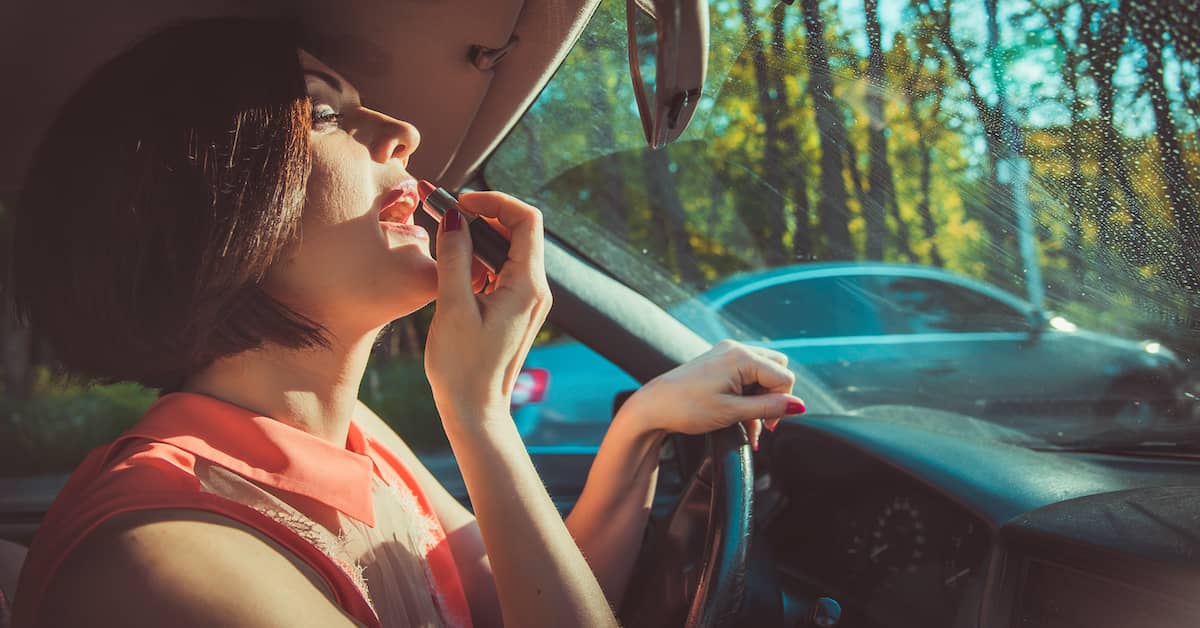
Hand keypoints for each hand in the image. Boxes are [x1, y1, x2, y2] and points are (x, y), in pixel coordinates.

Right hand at [424, 191, 551, 427]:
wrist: (475, 411)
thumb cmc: (462, 367)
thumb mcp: (453, 308)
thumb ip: (455, 259)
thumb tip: (455, 217)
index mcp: (528, 285)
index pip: (526, 220)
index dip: (494, 201)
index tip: (460, 203)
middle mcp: (536, 289)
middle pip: (517, 231)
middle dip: (481, 216)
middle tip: (443, 215)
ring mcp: (528, 300)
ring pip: (508, 250)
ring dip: (477, 238)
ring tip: (444, 241)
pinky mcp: (515, 309)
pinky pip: (502, 270)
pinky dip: (479, 260)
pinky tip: (455, 272)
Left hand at [616, 340, 806, 449]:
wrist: (653, 407)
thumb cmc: (687, 408)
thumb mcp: (733, 412)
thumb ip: (769, 408)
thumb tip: (799, 406)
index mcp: (742, 357)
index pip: (784, 377)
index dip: (782, 403)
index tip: (768, 426)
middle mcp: (735, 349)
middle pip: (776, 369)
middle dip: (774, 397)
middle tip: (762, 422)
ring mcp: (725, 354)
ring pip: (761, 374)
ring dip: (761, 400)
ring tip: (749, 426)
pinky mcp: (718, 363)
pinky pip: (745, 376)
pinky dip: (747, 396)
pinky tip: (741, 418)